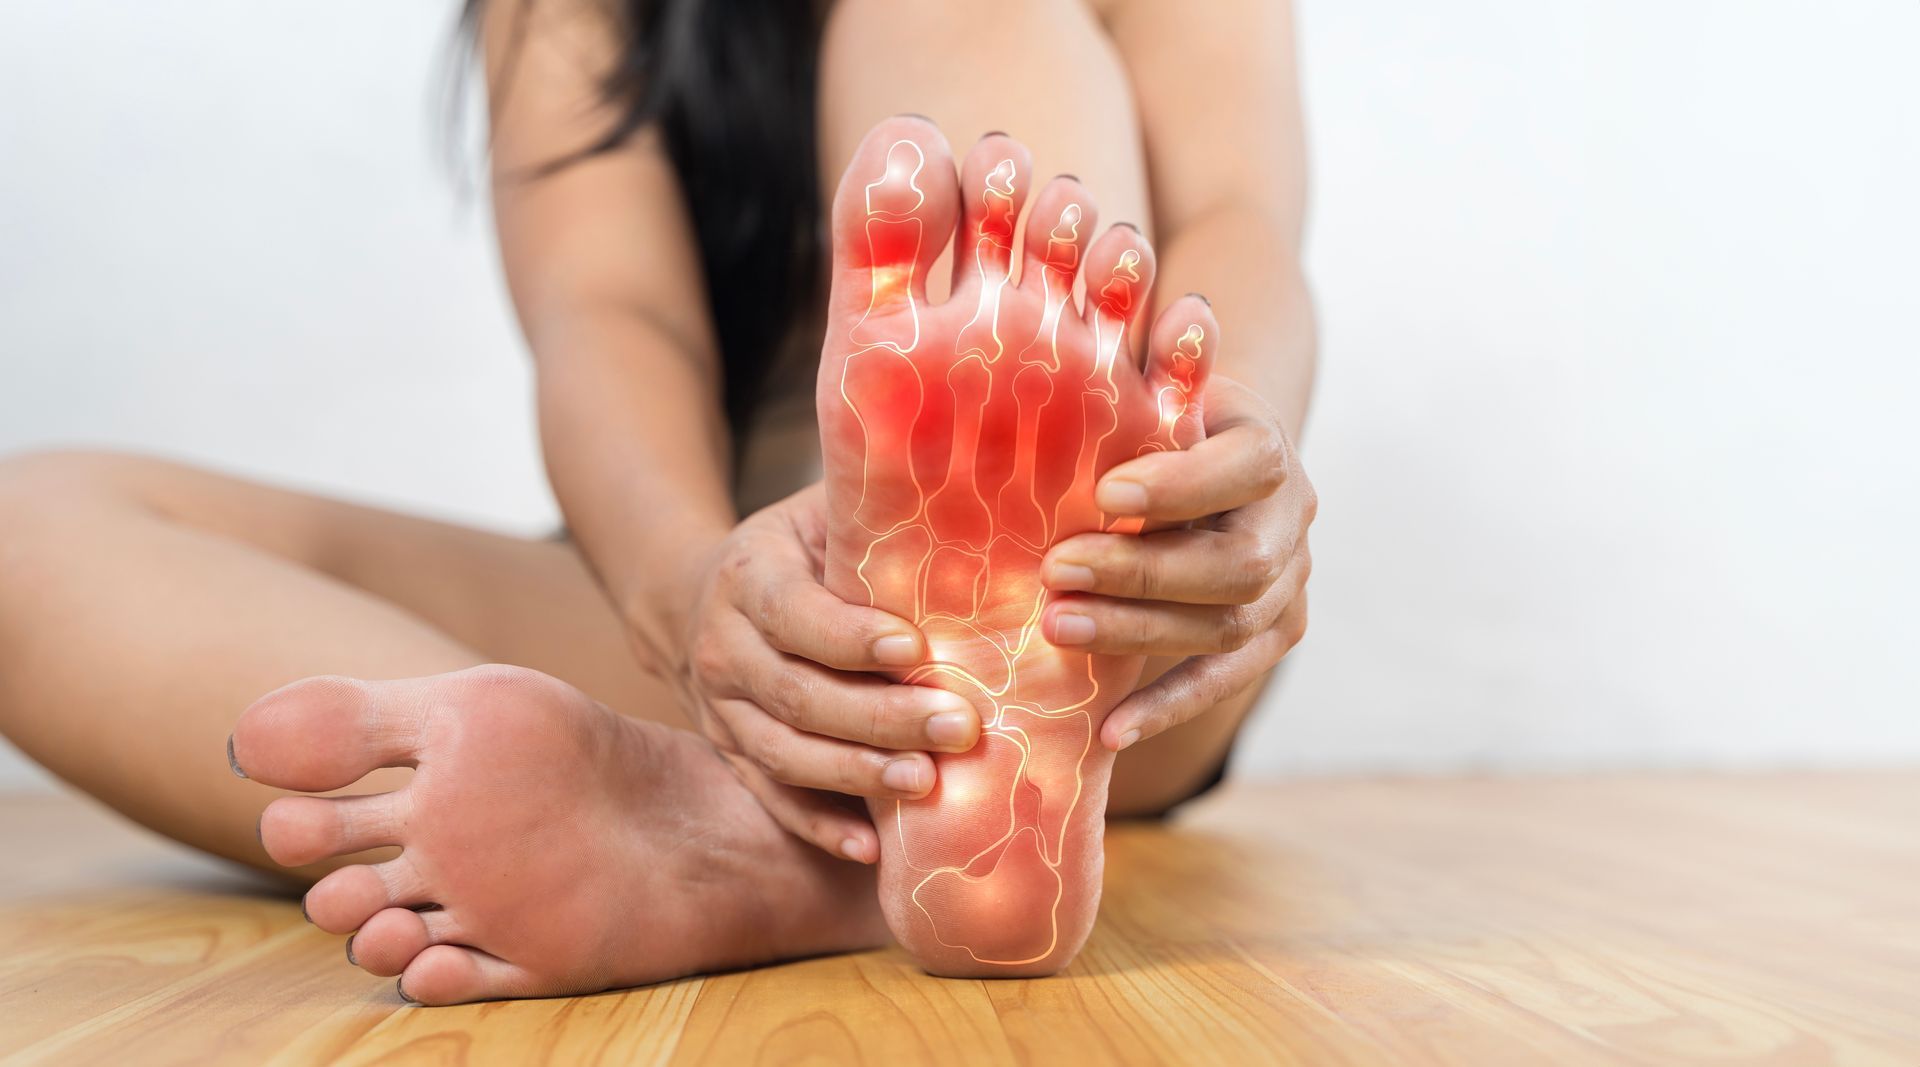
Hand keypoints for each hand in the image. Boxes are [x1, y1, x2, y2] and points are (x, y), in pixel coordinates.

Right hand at [672, 483, 980, 862]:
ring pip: (785, 754)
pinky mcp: (731, 755)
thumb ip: (878, 510)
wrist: (697, 594)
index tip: (916, 649)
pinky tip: (870, 848)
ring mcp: (720, 712)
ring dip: (857, 774)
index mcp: (748, 579)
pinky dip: (820, 826)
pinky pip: (772, 798)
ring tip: (925, 784)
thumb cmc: (798, 547)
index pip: (796, 614)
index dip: (853, 637)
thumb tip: (979, 488)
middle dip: (881, 717)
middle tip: (960, 727)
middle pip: (799, 695)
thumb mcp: (822, 511)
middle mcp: (723, 649)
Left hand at [1037, 375, 1314, 749]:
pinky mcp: (1271, 636)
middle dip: (1143, 572)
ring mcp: (1289, 586)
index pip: (1243, 467)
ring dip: (1140, 632)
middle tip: (1056, 572)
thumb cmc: (1157, 412)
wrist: (1213, 454)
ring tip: (1056, 629)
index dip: (1181, 484)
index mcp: (1268, 449)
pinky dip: (1167, 706)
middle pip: (1233, 563)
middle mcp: (1293, 521)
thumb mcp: (1153, 381)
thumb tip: (1156, 311)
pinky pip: (1223, 680)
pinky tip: (1108, 732)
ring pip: (1228, 625)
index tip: (1106, 493)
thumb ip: (1147, 364)